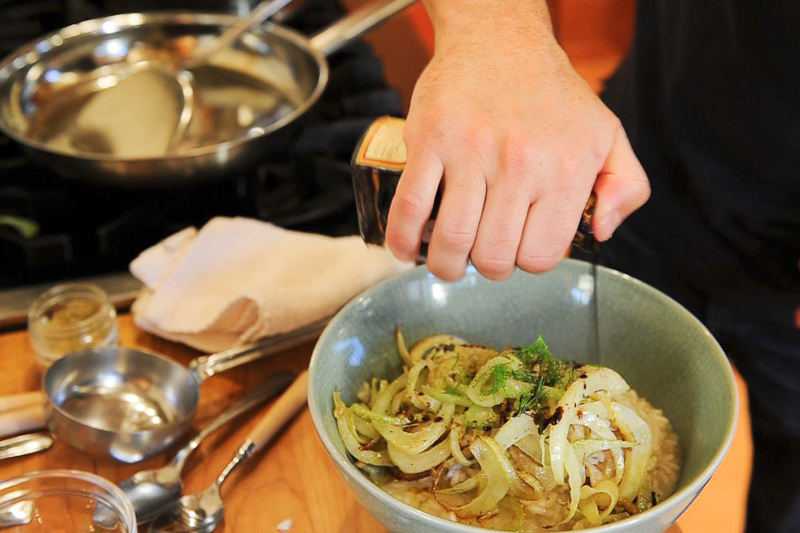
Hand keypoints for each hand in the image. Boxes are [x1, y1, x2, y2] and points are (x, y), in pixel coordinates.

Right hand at [385, 0, 649, 280]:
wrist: (499, 40)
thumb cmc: (552, 94)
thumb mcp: (608, 134)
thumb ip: (626, 186)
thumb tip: (601, 231)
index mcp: (565, 169)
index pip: (540, 256)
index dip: (526, 261)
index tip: (518, 247)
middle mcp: (520, 163)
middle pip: (493, 257)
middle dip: (487, 267)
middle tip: (483, 251)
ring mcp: (470, 152)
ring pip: (451, 241)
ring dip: (446, 264)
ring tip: (448, 257)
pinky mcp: (429, 140)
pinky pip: (409, 207)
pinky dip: (403, 240)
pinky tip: (407, 249)